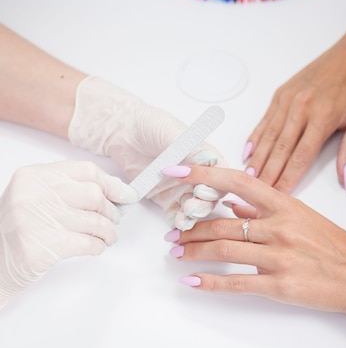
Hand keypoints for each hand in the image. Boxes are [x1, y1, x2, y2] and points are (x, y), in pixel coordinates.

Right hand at [0, 161, 136, 306]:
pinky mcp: (45, 247)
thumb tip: (112, 191)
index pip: (85, 171)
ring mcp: (38, 220)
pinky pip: (88, 243)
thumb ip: (67, 190)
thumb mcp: (35, 197)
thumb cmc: (19, 230)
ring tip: (107, 237)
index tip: (125, 194)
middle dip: (111, 211)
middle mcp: (34, 194)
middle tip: (113, 220)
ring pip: (95, 222)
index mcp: (33, 176)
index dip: (112, 184)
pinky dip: (99, 246)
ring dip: (108, 232)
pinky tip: (96, 247)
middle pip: (94, 195)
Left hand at [68, 77, 225, 229]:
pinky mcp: (167, 199)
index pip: (220, 176)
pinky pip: (176, 214)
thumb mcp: (174, 133)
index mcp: (206, 157)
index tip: (201, 189)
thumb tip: (210, 159)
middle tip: (191, 207)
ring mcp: (182, 188)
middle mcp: (197, 175)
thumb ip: (192, 149)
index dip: (215, 186)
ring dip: (192, 216)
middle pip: (210, 196)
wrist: (124, 132)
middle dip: (203, 205)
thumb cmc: (151, 125)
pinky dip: (177, 220)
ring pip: (195, 208)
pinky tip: (175, 223)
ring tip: (184, 218)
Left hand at [163, 165, 345, 321]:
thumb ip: (267, 210)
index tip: (178, 170)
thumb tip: (236, 204)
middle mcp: (279, 227)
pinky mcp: (279, 285)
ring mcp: (278, 256)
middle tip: (172, 232)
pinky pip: (236, 282)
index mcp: (285, 205)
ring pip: (224, 250)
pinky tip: (192, 280)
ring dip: (194, 251)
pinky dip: (210, 282)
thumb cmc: (336, 247)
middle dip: (192, 228)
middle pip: (222, 223)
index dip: (204, 174)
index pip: (237, 181)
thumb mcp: (304, 217)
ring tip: (177, 253)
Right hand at [242, 35, 345, 193]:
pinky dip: (255, 138)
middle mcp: (301, 109)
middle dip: (268, 174)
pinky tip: (247, 153)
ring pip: (269, 137)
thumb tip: (345, 178)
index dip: (288, 178)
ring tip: (248, 179)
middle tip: (257, 193)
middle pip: (280, 149)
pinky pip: (264, 121)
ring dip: (257, 160)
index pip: (301, 156)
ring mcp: (287, 101)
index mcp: (322, 117)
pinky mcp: (280, 95)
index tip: (279, 195)